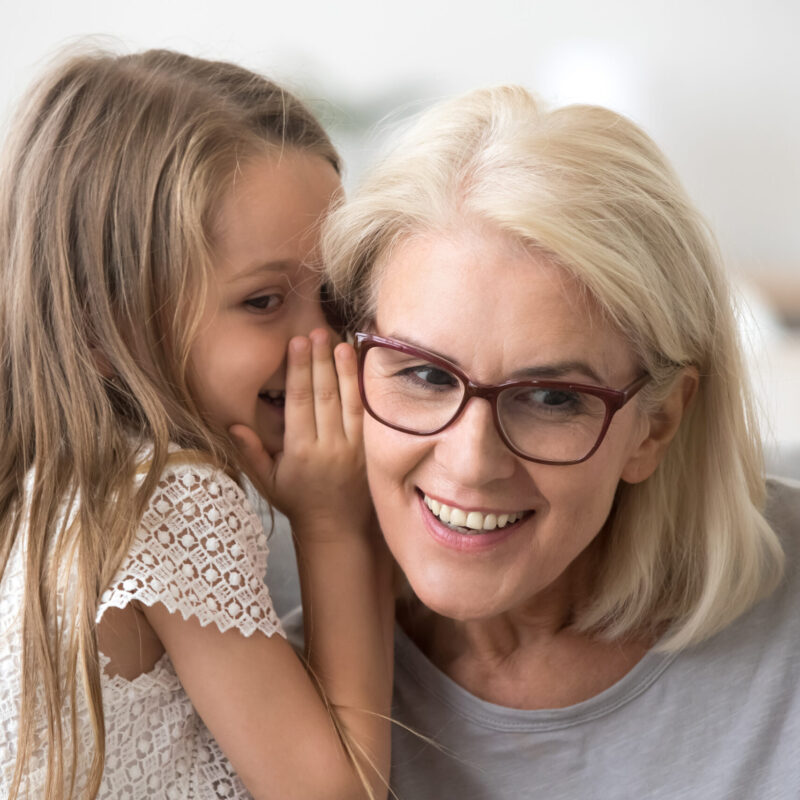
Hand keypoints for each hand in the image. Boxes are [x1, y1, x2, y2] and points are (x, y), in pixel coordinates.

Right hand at [230, 329, 372, 541]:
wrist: (338, 527)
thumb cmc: (299, 501)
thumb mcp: (268, 482)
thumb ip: (251, 453)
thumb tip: (234, 425)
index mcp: (302, 451)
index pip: (300, 402)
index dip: (298, 370)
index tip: (296, 344)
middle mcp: (330, 446)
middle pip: (325, 394)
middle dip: (320, 360)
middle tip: (315, 331)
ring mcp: (355, 447)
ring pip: (349, 401)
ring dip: (345, 370)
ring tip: (340, 342)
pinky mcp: (372, 449)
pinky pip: (368, 414)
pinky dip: (365, 389)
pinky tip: (362, 368)